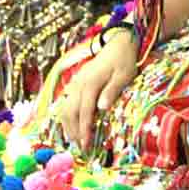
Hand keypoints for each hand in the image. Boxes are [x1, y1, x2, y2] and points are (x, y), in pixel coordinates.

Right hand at [59, 30, 137, 148]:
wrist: (118, 42)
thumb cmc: (124, 60)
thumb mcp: (124, 75)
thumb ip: (112, 91)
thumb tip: (101, 108)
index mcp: (90, 83)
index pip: (84, 112)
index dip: (83, 130)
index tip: (85, 145)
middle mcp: (79, 83)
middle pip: (70, 111)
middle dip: (73, 131)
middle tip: (80, 147)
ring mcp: (75, 81)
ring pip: (64, 106)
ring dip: (67, 124)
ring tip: (73, 139)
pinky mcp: (76, 81)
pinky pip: (65, 99)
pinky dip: (64, 113)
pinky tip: (68, 122)